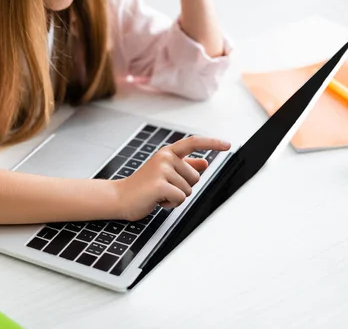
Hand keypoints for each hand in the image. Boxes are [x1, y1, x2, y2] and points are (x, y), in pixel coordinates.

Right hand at [114, 136, 230, 220]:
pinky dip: (171, 204)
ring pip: (188, 190)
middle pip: (195, 177)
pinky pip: (180, 198)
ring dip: (176, 197)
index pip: (193, 143)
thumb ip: (185, 166)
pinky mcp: (160, 185)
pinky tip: (158, 200)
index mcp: (167, 153)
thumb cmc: (143, 186)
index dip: (212, 143)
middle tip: (164, 188)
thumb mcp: (165, 173)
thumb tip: (204, 163)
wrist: (120, 197)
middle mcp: (165, 158)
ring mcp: (162, 170)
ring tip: (159, 194)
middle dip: (184, 187)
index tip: (227, 145)